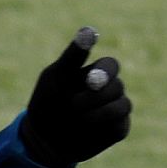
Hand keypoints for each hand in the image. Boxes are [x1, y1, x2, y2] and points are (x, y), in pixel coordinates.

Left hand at [20, 27, 131, 166]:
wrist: (44, 139)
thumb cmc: (47, 103)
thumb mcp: (54, 77)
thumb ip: (73, 57)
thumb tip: (89, 28)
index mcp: (93, 72)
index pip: (109, 64)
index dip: (103, 67)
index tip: (89, 61)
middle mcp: (109, 87)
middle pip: (116, 81)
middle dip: (96, 89)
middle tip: (75, 100)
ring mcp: (116, 106)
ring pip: (122, 102)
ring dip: (96, 109)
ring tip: (75, 115)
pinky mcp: (119, 127)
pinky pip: (119, 122)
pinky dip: (101, 123)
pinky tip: (86, 126)